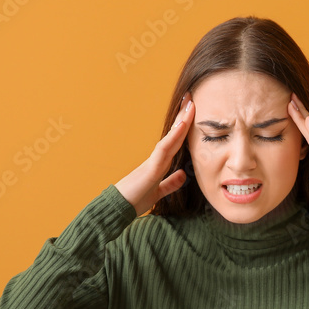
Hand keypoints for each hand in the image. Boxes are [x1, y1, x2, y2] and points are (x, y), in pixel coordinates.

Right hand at [115, 92, 194, 215]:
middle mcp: (157, 159)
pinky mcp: (150, 168)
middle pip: (174, 134)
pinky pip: (164, 149)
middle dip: (183, 116)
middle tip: (190, 98)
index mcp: (159, 164)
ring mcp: (153, 161)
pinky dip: (174, 137)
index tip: (192, 111)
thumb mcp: (157, 192)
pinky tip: (182, 125)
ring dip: (181, 121)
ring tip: (189, 104)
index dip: (184, 127)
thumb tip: (183, 175)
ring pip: (171, 137)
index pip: (176, 142)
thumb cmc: (133, 201)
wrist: (116, 210)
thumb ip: (170, 183)